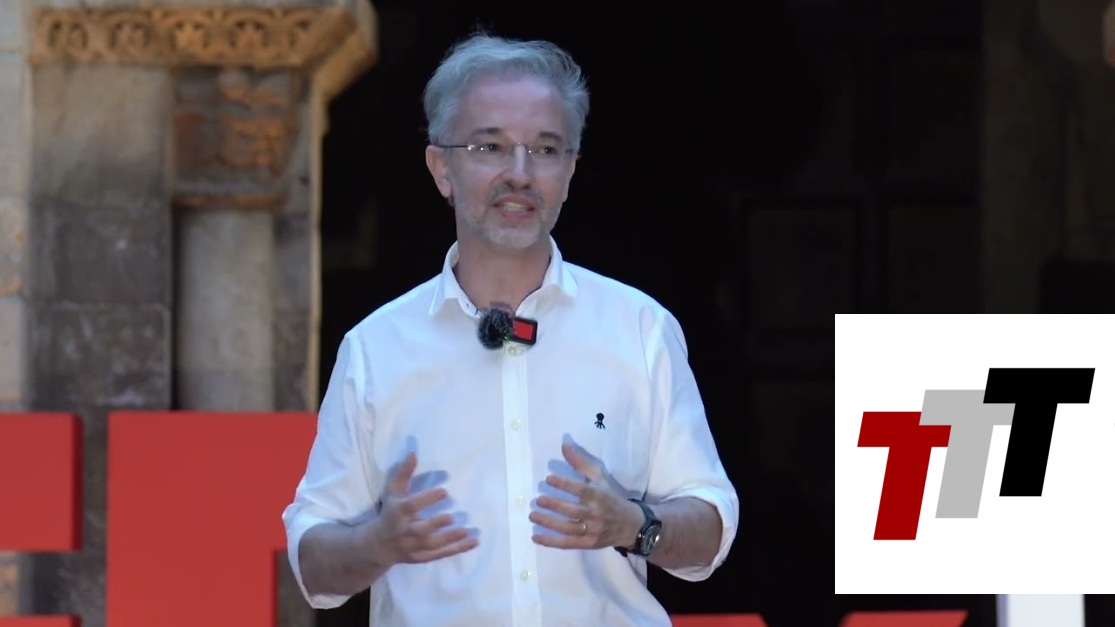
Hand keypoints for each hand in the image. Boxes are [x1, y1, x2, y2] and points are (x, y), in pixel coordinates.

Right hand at [367, 451, 478, 565]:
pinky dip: (458, 549)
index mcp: (397, 513)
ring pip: (432, 545)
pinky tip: (474, 541)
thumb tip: (414, 452)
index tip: (445, 491)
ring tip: (466, 531)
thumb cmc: (389, 513)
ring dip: (449, 539)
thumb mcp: (393, 492)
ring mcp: (413, 547)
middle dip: (434, 524)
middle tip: (450, 516)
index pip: (412, 506)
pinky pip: (441, 554)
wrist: (377, 546)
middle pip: (420, 530)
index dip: (427, 499)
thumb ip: (404, 473)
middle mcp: (405, 531)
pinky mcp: (422, 557)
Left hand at [530, 441, 643, 549]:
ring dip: (549, 523)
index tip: (548, 478)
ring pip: (568, 528)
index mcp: (599, 496)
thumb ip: (581, 462)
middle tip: (538, 500)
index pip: (581, 490)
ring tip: (533, 515)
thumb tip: (564, 445)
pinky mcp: (588, 543)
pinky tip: (535, 536)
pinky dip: (551, 542)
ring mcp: (592, 531)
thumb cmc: (611, 497)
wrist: (630, 525)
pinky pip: (567, 544)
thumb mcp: (600, 477)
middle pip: (573, 511)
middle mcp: (596, 514)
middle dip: (555, 505)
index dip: (565, 485)